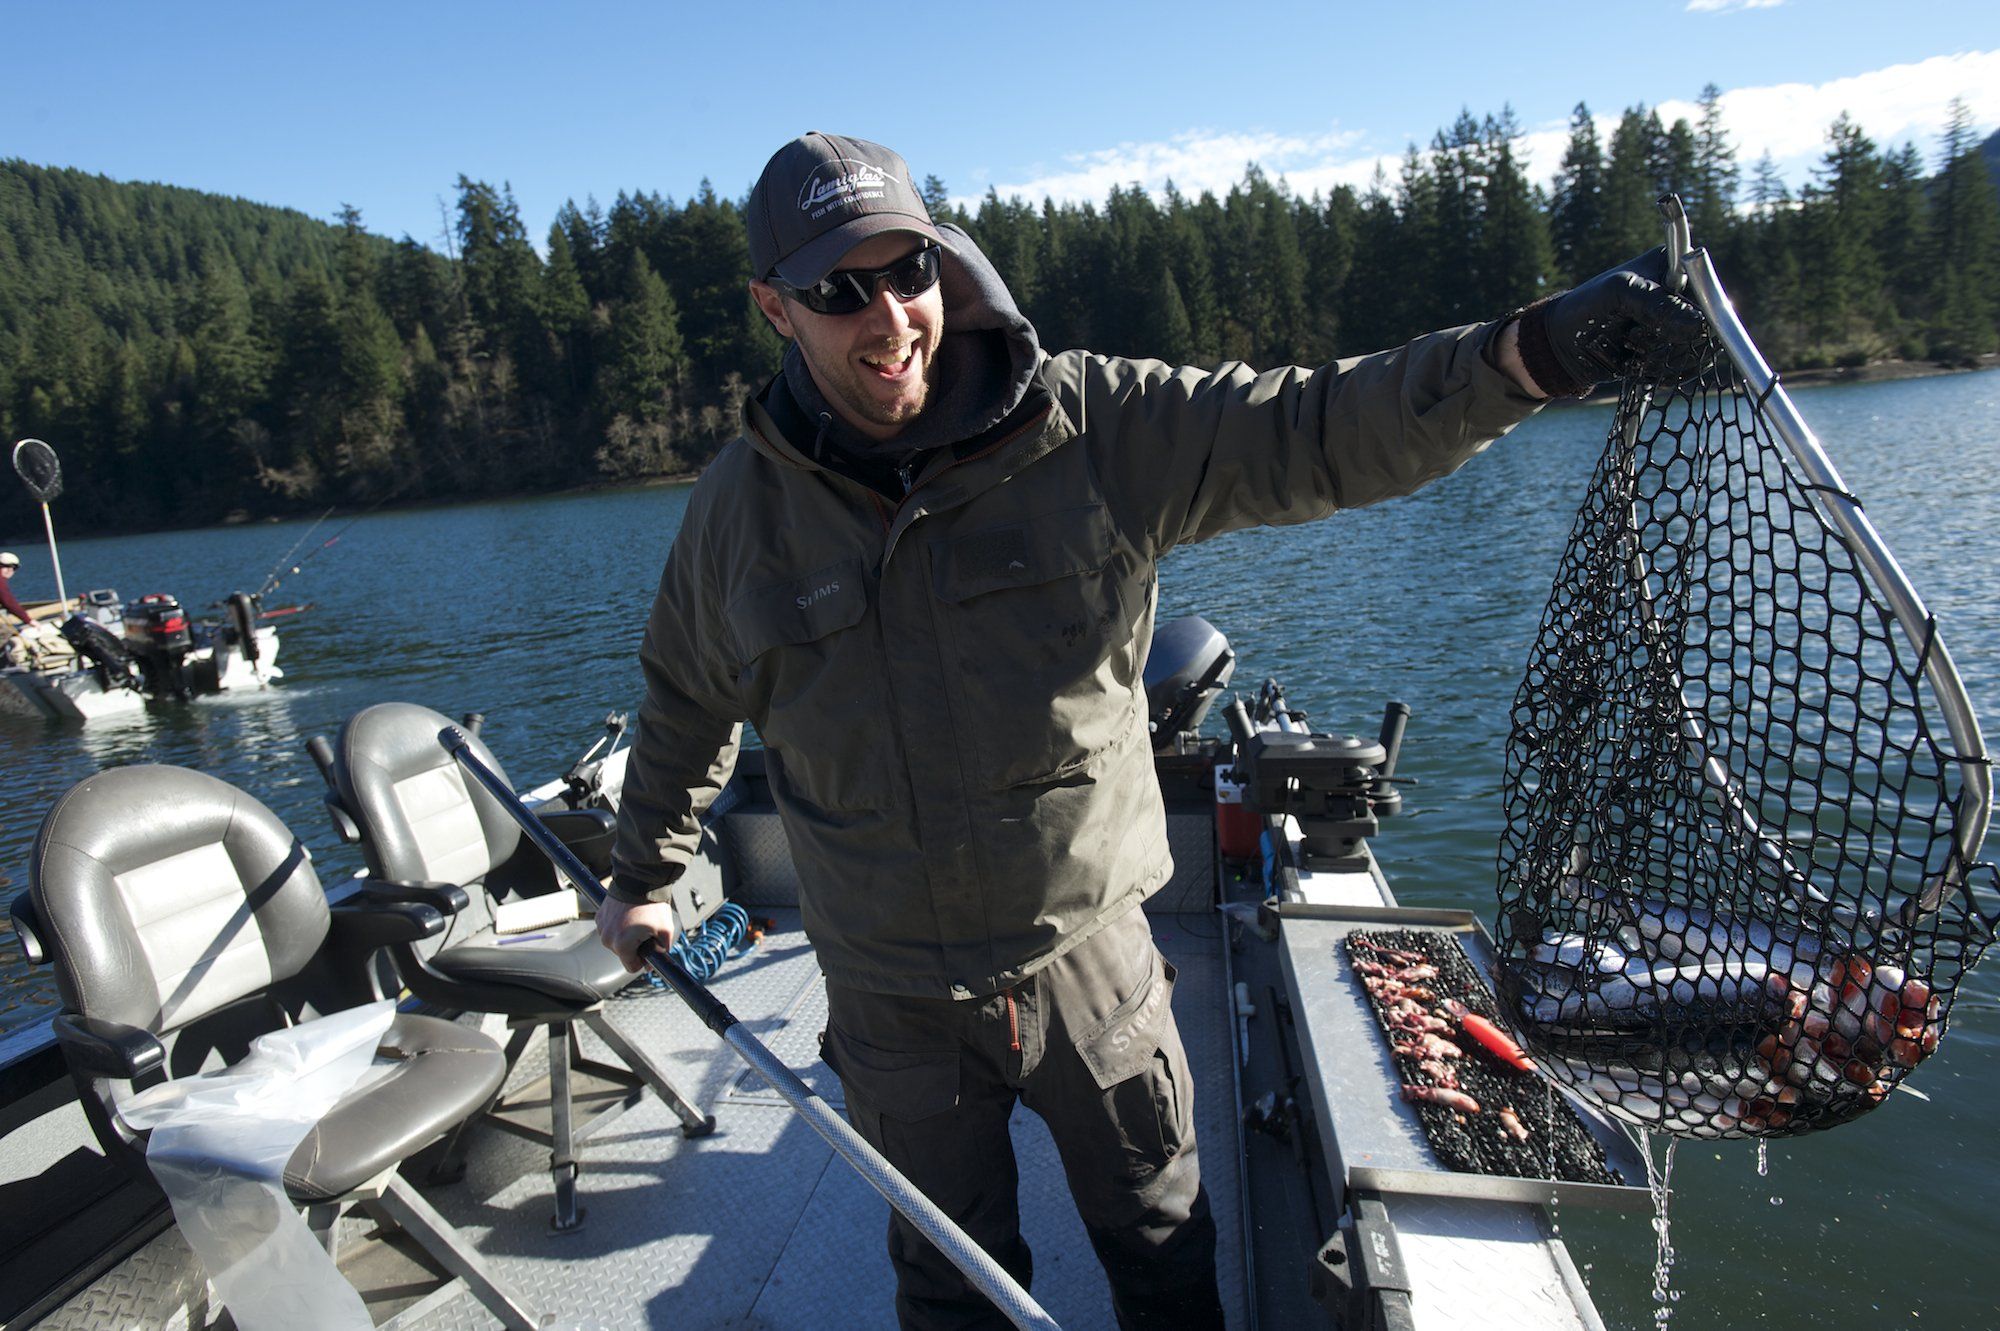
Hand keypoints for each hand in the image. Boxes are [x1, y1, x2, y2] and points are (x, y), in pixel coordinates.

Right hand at [595, 895, 676, 971]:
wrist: (639, 881)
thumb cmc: (652, 906)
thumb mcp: (665, 930)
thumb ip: (663, 949)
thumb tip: (658, 959)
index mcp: (621, 945)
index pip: (631, 967)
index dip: (643, 962)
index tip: (650, 951)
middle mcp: (607, 939)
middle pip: (624, 954)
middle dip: (635, 946)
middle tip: (646, 931)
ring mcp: (601, 927)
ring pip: (616, 941)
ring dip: (626, 936)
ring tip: (638, 921)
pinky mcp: (599, 916)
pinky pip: (610, 929)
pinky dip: (619, 926)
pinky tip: (629, 915)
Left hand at [1514, 248, 1710, 396]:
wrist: (1562, 346)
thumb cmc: (1586, 307)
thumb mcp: (1618, 294)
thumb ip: (1657, 304)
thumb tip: (1699, 324)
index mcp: (1676, 267)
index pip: (1711, 292)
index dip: (1698, 315)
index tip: (1669, 329)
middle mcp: (1683, 295)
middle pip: (1709, 327)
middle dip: (1673, 341)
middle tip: (1635, 339)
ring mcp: (1679, 326)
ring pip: (1698, 352)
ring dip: (1663, 358)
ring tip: (1630, 349)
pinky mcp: (1671, 352)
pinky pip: (1684, 369)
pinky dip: (1660, 372)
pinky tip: (1635, 363)